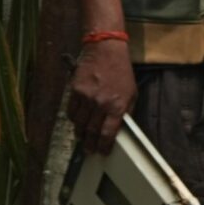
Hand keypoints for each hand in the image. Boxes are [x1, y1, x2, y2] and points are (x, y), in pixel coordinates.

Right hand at [68, 39, 134, 154]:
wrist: (106, 52)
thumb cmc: (122, 72)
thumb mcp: (132, 94)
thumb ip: (126, 112)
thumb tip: (119, 128)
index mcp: (117, 106)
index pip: (108, 132)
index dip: (104, 145)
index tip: (102, 152)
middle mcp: (100, 104)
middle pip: (92, 130)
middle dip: (90, 143)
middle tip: (89, 150)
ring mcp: (86, 97)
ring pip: (79, 123)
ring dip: (80, 133)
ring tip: (82, 139)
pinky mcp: (75, 91)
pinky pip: (71, 111)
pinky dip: (73, 119)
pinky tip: (76, 123)